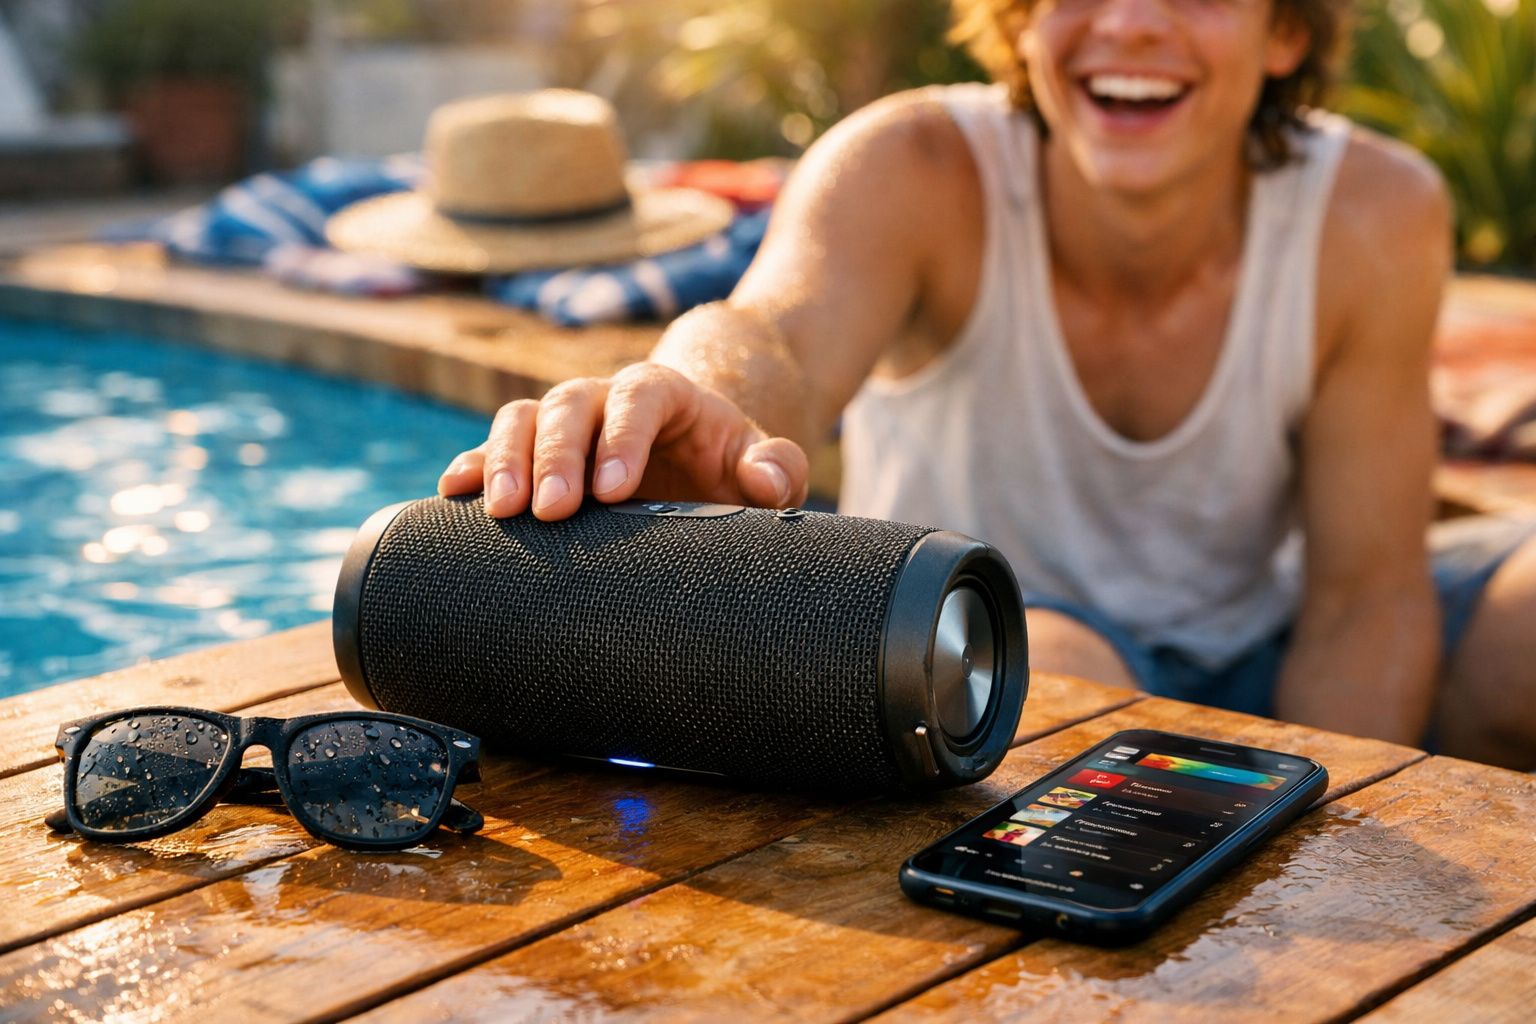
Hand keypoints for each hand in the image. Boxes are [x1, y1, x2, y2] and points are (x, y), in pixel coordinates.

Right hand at [437, 364, 809, 519]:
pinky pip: (494, 447)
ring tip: (501, 510)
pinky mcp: (533, 453)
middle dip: (555, 455)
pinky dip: (474, 467)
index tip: (613, 489)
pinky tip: (455, 494)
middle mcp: (604, 398)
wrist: (694, 459)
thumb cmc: (728, 465)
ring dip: (505, 459)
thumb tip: (764, 480)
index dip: (622, 436)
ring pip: (522, 418)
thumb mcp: (761, 462)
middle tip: (549, 511)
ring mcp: (563, 423)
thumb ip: (777, 468)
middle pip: (569, 405)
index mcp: (661, 391)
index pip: (638, 397)